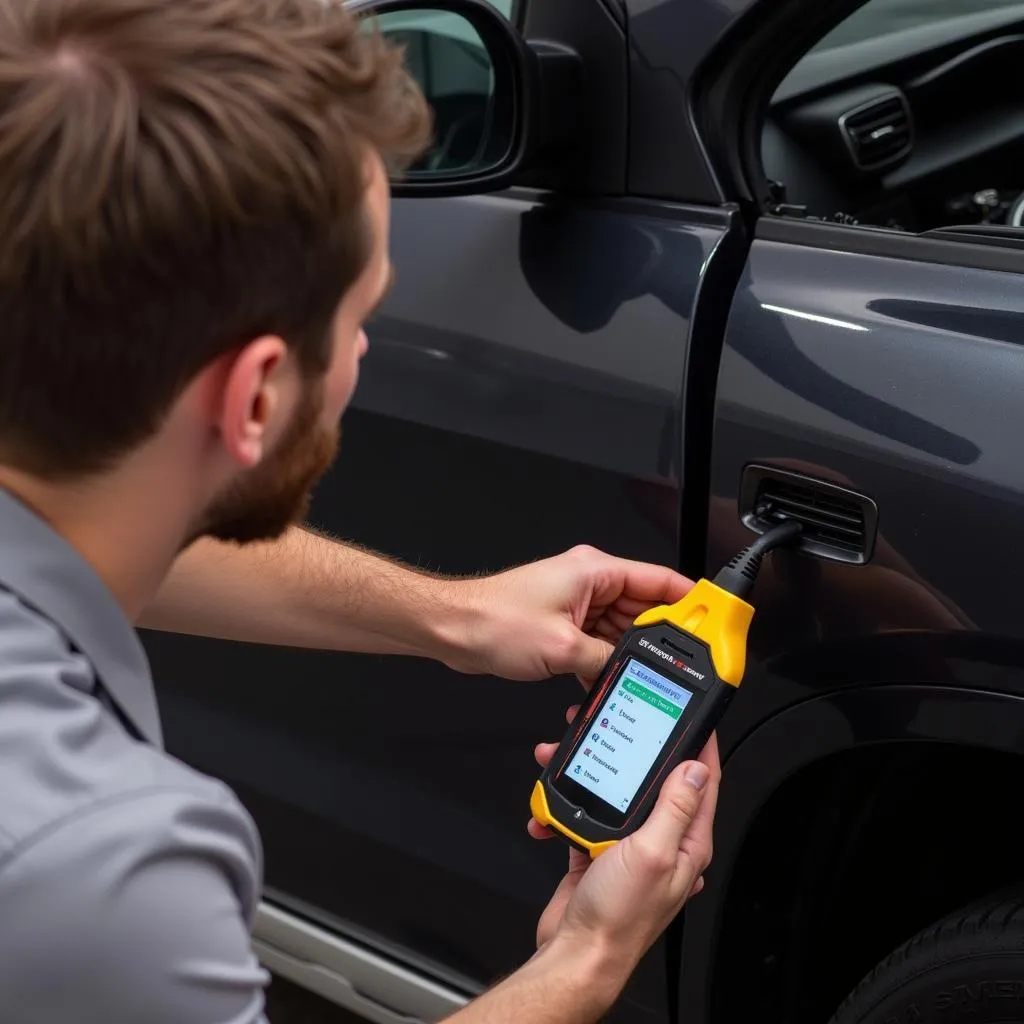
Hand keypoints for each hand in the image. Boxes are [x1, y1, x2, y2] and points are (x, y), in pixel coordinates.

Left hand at [441, 545, 692, 683]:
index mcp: (595, 571)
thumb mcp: (563, 647)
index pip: (659, 580)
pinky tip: (604, 682)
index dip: (689, 601)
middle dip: (657, 638)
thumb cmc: (493, 621)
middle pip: (642, 609)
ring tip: (635, 677)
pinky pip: (597, 643)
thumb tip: (630, 670)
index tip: (713, 618)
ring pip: (620, 631)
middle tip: (678, 663)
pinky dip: (602, 662)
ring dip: (624, 656)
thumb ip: (606, 660)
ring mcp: (575, 604)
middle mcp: (588, 582)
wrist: (454, 630)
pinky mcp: (563, 625)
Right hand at [533, 734, 719, 976]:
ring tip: (563, 767)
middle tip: (612, 730)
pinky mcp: (598, 854)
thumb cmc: (619, 918)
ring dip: (588, 781)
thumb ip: (675, 809)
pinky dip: (564, 811)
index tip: (695, 722)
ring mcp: (630, 850)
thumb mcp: (653, 853)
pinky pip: (584, 819)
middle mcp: (662, 845)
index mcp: (685, 844)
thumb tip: (695, 770)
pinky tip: (550, 813)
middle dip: (630, 756)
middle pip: (653, 785)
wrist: (576, 953)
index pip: (703, 785)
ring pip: (613, 798)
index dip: (701, 750)